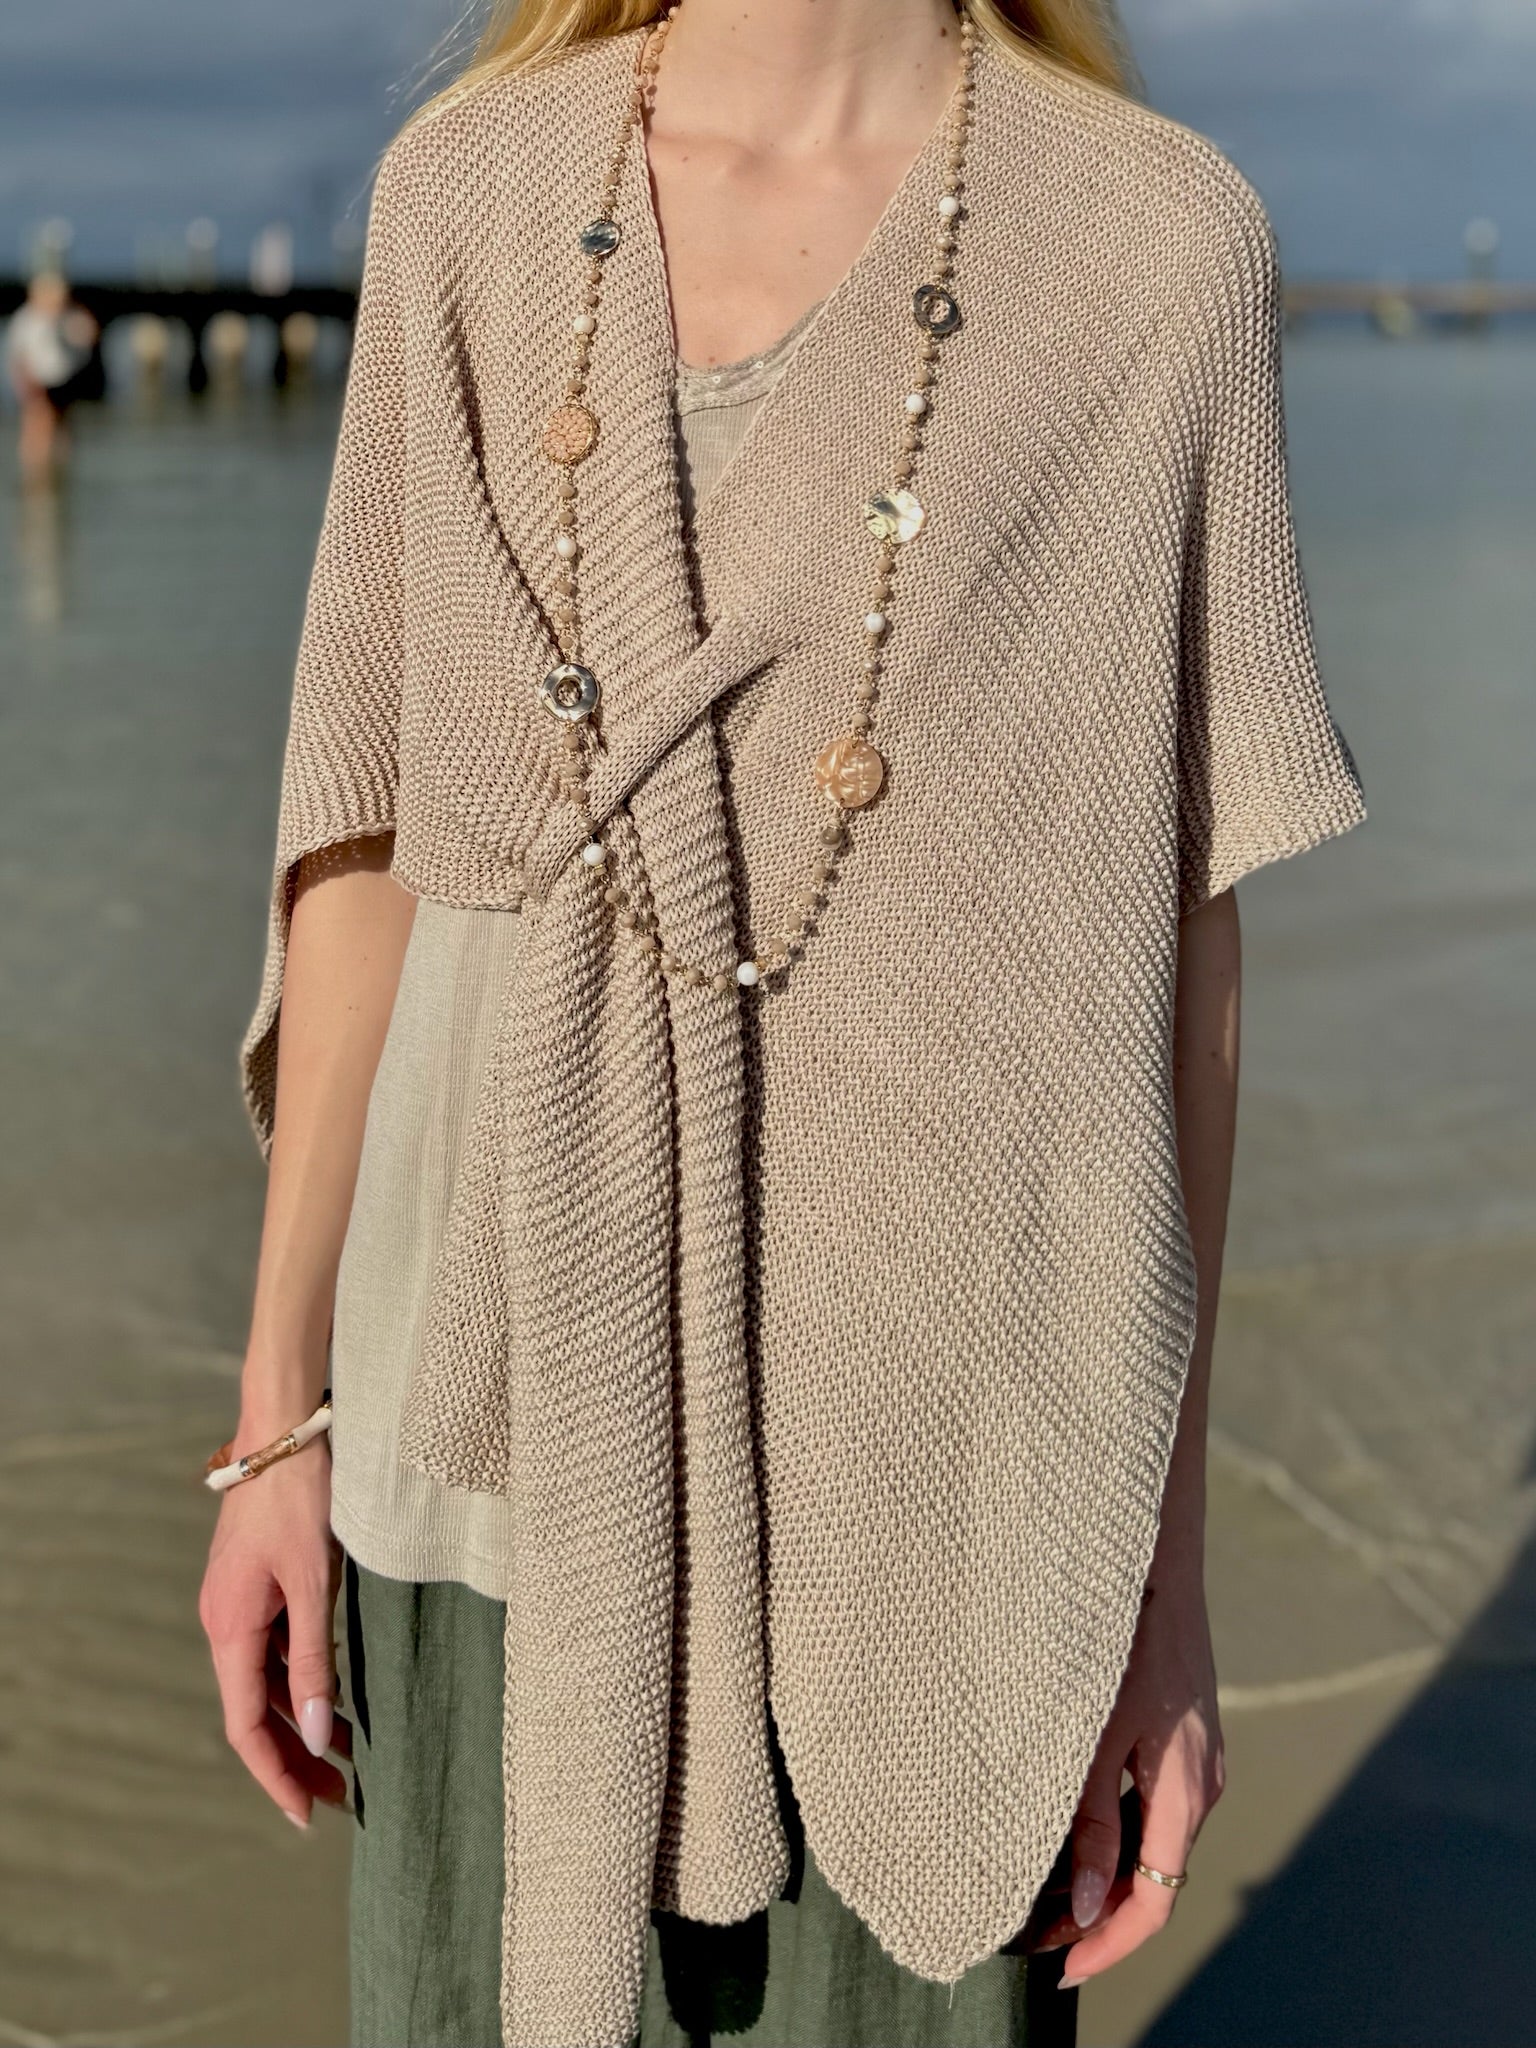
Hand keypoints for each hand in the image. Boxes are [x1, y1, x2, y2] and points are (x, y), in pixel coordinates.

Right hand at [198, 1420, 348, 1827]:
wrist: (285, 1431)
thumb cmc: (301, 1500)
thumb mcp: (313, 1583)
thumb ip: (312, 1661)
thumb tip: (313, 1735)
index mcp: (230, 1629)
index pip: (245, 1727)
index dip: (275, 1775)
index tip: (308, 1815)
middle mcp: (225, 1622)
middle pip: (254, 1711)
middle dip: (293, 1758)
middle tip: (340, 1797)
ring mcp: (239, 1603)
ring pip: (266, 1682)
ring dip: (299, 1721)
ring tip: (347, 1757)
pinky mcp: (257, 1584)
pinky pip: (274, 1650)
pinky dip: (300, 1681)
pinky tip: (332, 1696)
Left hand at [1042, 1562, 1223, 1987]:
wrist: (1154, 1564)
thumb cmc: (1120, 1641)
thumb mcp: (1093, 1736)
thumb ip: (1091, 1823)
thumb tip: (1091, 1908)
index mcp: (1185, 1792)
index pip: (1155, 1900)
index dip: (1111, 1944)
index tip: (1063, 1969)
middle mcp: (1201, 1784)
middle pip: (1155, 1877)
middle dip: (1099, 1916)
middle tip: (1036, 1935)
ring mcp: (1196, 1760)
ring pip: (1153, 1841)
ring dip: (1105, 1873)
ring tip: (1041, 1890)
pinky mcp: (1184, 1737)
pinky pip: (1154, 1805)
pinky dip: (1115, 1831)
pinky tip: (1073, 1828)